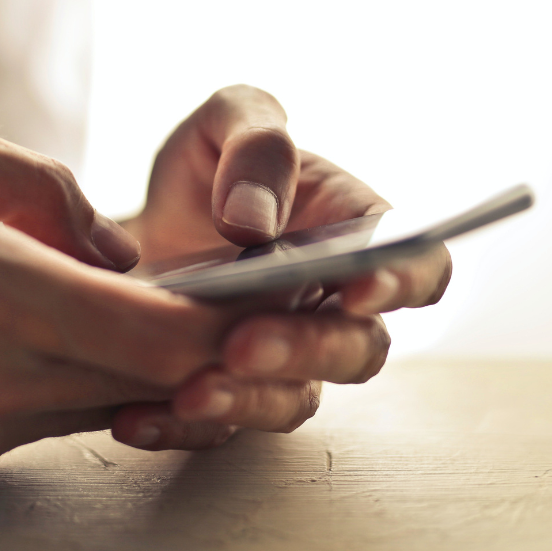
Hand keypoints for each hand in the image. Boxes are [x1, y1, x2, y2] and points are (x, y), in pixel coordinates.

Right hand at [0, 104, 258, 486]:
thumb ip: (42, 184)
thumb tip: (118, 249)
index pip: (158, 336)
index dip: (225, 325)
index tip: (256, 302)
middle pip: (152, 383)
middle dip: (199, 346)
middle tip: (219, 302)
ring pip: (107, 407)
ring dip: (136, 365)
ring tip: (121, 308)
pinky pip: (48, 424)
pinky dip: (71, 386)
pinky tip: (37, 342)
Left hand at [111, 86, 451, 450]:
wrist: (136, 227)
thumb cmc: (208, 169)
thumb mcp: (226, 122)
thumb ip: (255, 144)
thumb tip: (252, 223)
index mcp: (355, 234)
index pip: (417, 265)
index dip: (402, 281)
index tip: (357, 288)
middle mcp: (331, 307)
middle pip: (357, 349)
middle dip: (306, 350)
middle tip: (243, 343)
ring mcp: (284, 359)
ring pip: (295, 400)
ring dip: (249, 401)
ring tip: (190, 392)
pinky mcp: (230, 394)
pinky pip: (219, 427)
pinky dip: (178, 428)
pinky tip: (135, 417)